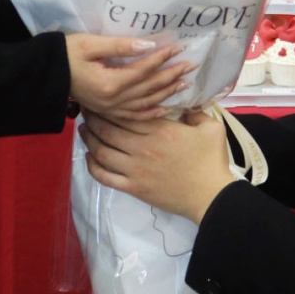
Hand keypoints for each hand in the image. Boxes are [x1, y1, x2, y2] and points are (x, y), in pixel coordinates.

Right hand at [65, 34, 191, 120]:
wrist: (46, 74)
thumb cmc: (67, 54)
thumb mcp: (91, 44)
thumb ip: (121, 46)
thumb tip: (149, 45)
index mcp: (110, 83)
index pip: (144, 70)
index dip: (163, 58)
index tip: (179, 47)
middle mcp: (113, 100)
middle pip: (149, 88)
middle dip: (172, 75)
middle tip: (191, 65)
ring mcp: (111, 109)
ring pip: (146, 103)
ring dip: (167, 93)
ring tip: (185, 83)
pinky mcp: (108, 112)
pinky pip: (134, 117)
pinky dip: (152, 113)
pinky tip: (165, 108)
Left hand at [79, 109, 235, 223]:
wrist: (211, 196)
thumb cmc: (212, 161)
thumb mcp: (211, 128)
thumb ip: (196, 112)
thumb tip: (185, 104)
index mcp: (160, 129)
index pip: (126, 113)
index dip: (110, 104)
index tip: (101, 97)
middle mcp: (142, 147)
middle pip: (108, 130)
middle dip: (93, 118)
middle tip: (85, 110)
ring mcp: (135, 169)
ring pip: (102, 152)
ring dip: (89, 140)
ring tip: (83, 130)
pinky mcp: (133, 188)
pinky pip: (105, 177)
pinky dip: (93, 166)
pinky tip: (89, 158)